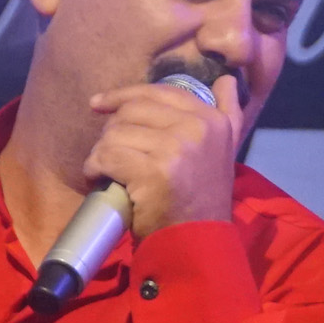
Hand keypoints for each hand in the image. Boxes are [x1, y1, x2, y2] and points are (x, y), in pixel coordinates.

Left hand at [85, 73, 247, 237]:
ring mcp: (176, 150)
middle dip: (112, 130)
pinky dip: (95, 167)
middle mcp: (197, 129)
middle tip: (109, 152)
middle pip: (133, 110)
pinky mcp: (153, 173)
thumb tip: (227, 79)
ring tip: (105, 169)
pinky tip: (98, 178)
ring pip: (116, 132)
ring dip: (102, 152)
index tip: (100, 104)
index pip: (160, 92)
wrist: (197, 243)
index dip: (125, 95)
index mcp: (212, 120)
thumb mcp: (225, 150)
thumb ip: (228, 113)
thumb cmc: (203, 199)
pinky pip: (108, 156)